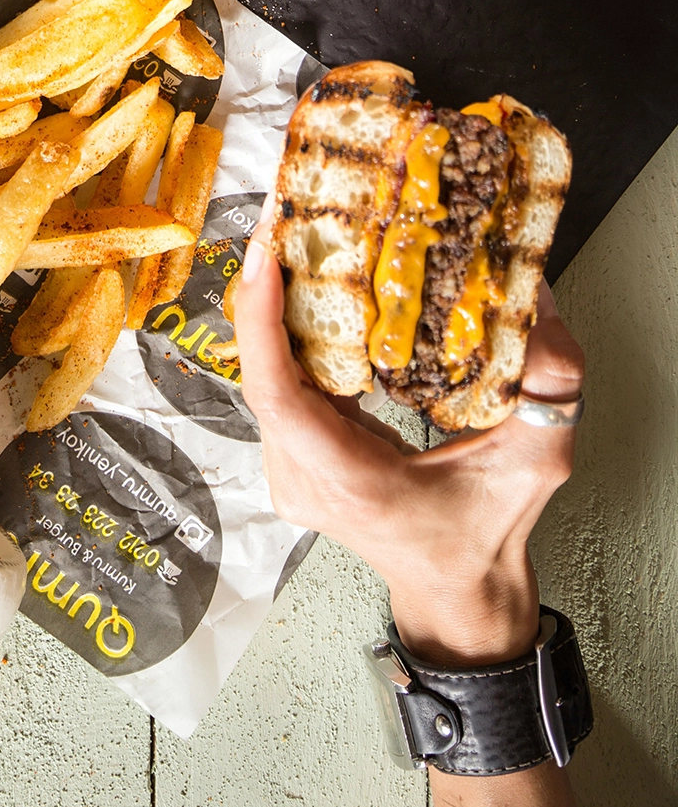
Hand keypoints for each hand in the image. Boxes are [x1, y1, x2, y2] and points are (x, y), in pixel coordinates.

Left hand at [235, 229, 584, 663]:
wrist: (458, 591)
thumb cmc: (485, 536)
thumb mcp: (534, 462)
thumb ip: (546, 387)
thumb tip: (535, 299)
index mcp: (349, 483)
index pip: (277, 396)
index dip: (260, 322)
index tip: (263, 255)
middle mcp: (303, 479)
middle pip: (264, 374)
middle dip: (267, 291)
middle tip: (284, 215)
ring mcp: (290, 472)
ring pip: (266, 375)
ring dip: (275, 306)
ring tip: (292, 235)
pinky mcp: (294, 457)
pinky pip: (280, 383)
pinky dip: (289, 332)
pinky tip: (305, 283)